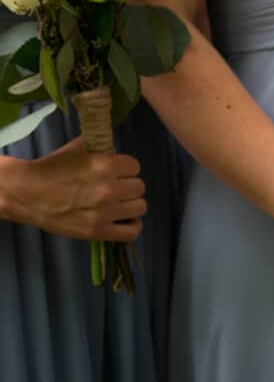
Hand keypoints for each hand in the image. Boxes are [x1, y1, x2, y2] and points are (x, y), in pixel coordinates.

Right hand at [0, 138, 146, 241]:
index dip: (126, 169)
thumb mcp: (77, 150)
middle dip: (128, 186)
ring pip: (140, 207)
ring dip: (131, 205)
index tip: (117, 173)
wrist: (26, 193)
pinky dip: (133, 226)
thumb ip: (101, 149)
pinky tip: (125, 220)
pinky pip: (132, 232)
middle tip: (115, 189)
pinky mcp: (98, 231)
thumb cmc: (51, 169)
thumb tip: (118, 152)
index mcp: (105, 165)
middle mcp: (108, 188)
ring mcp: (104, 212)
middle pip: (139, 187)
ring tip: (119, 204)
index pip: (135, 166)